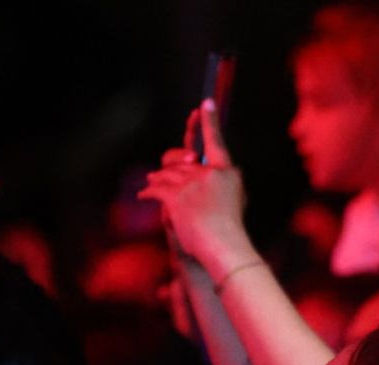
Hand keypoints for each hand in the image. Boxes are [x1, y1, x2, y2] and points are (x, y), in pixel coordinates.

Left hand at [138, 102, 254, 276]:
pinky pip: (156, 188)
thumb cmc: (230, 230)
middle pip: (181, 162)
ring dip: (157, 182)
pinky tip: (144, 196)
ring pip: (166, 174)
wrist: (225, 247)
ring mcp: (193, 183)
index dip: (208, 122)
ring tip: (150, 189)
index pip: (215, 142)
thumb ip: (217, 182)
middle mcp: (210, 173)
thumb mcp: (234, 200)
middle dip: (170, 170)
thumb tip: (194, 167)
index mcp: (227, 173)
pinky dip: (148, 192)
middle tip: (158, 177)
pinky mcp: (177, 195)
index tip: (204, 103)